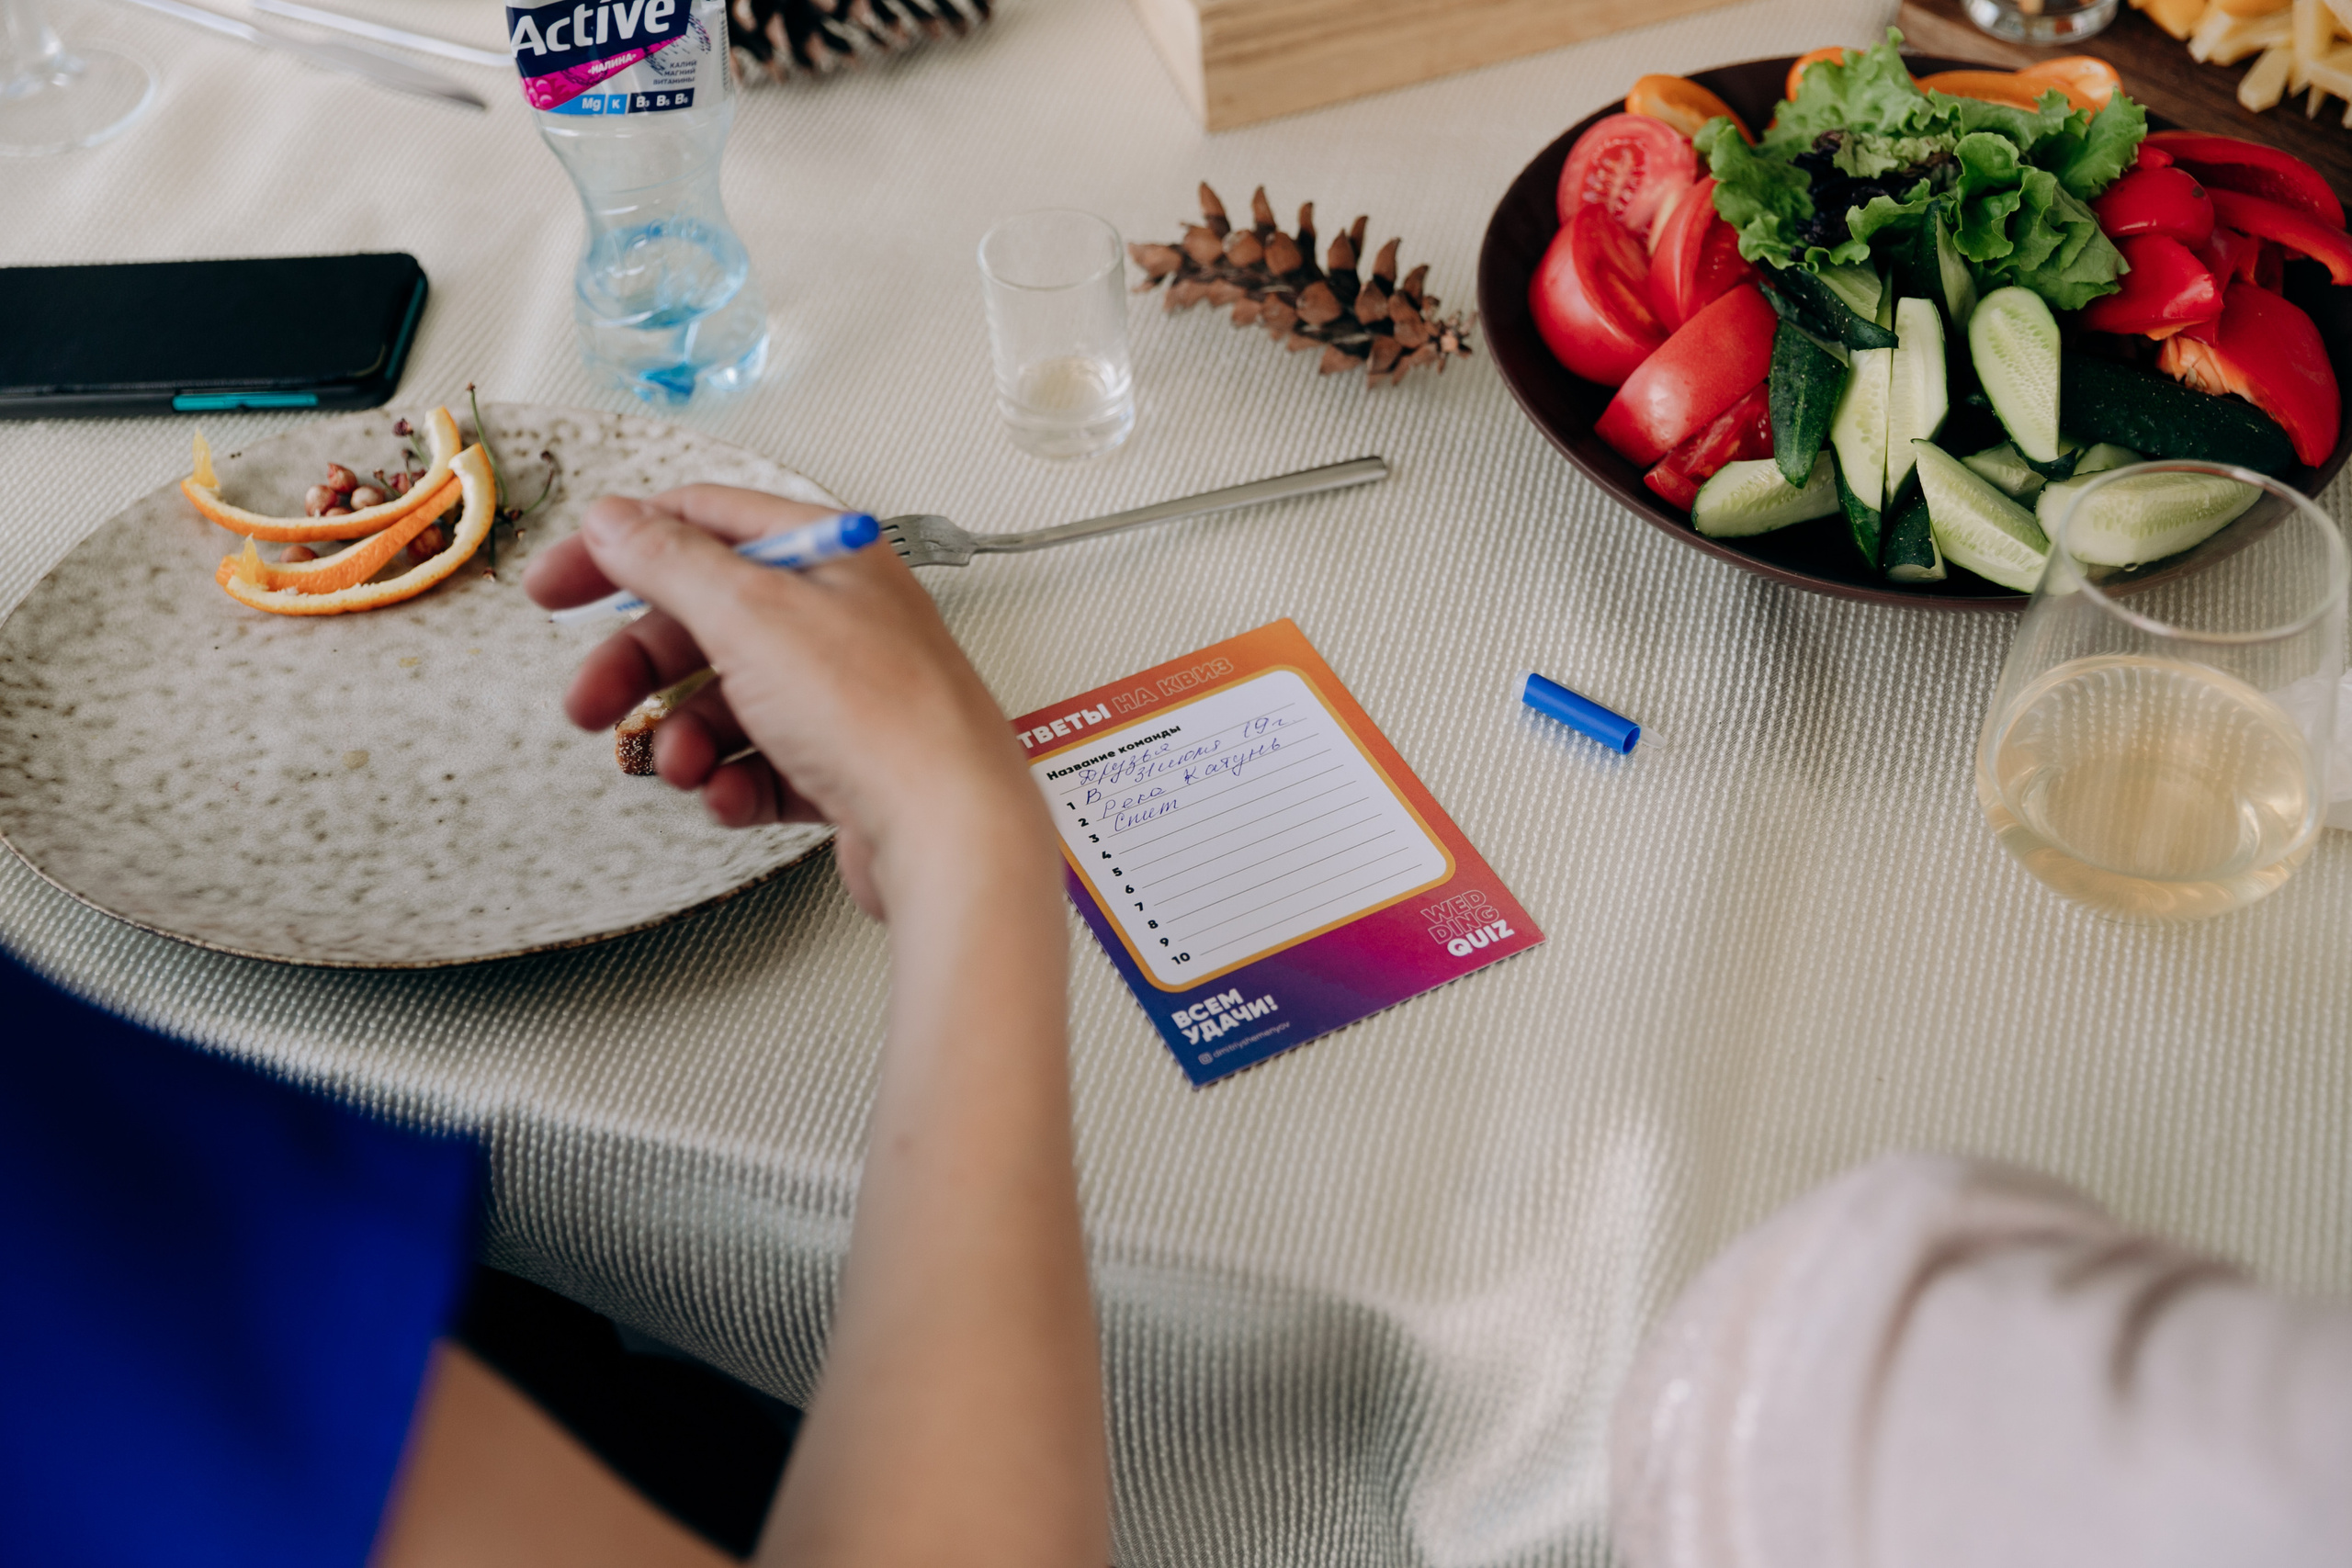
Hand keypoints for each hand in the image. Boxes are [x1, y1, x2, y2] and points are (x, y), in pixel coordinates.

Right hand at [523, 487, 1048, 918]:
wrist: (951, 834)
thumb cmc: (881, 716)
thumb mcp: (751, 614)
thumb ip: (671, 561)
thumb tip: (617, 520)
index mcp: (830, 556)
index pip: (704, 524)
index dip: (618, 549)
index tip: (554, 588)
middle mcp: (844, 618)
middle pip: (706, 621)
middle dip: (639, 667)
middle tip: (590, 705)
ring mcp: (848, 696)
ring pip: (730, 702)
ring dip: (685, 736)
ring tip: (678, 765)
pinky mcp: (849, 768)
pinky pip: (764, 766)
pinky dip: (733, 782)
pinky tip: (729, 795)